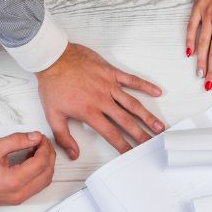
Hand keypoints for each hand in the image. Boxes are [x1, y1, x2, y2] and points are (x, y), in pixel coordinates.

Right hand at [0, 131, 55, 206]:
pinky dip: (40, 173)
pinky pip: (37, 186)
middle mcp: (20, 193)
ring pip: (44, 181)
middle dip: (49, 155)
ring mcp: (20, 198)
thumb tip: (34, 137)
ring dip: (46, 164)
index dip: (44, 147)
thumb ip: (16, 141)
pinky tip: (33, 161)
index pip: (41, 162)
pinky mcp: (18, 199)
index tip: (40, 137)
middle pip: (47, 173)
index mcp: (14, 181)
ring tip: (38, 149)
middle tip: (42, 142)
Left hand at [36, 43, 164, 156]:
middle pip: (126, 121)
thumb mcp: (52, 114)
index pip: (111, 134)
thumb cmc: (52, 84)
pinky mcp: (110, 72)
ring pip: (133, 104)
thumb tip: (73, 154)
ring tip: (159, 126)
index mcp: (89, 112)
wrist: (52, 57)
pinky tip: (157, 92)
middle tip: (152, 144)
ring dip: (147, 116)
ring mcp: (108, 85)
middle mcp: (102, 100)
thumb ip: (63, 137)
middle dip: (141, 135)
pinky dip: (145, 85)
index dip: (123, 145)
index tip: (132, 154)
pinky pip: (131, 79)